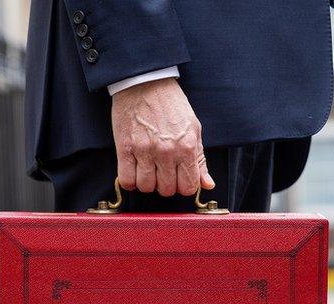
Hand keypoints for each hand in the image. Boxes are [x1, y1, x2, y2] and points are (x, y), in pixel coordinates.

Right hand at [111, 78, 215, 196]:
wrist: (145, 83)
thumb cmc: (170, 103)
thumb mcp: (193, 128)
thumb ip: (200, 159)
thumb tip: (208, 183)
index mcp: (187, 147)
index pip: (189, 187)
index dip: (184, 186)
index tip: (179, 178)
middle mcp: (167, 152)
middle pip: (167, 190)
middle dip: (166, 185)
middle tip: (162, 172)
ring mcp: (144, 151)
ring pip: (146, 187)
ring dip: (147, 183)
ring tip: (148, 170)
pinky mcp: (125, 149)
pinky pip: (126, 180)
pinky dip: (130, 181)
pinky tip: (134, 172)